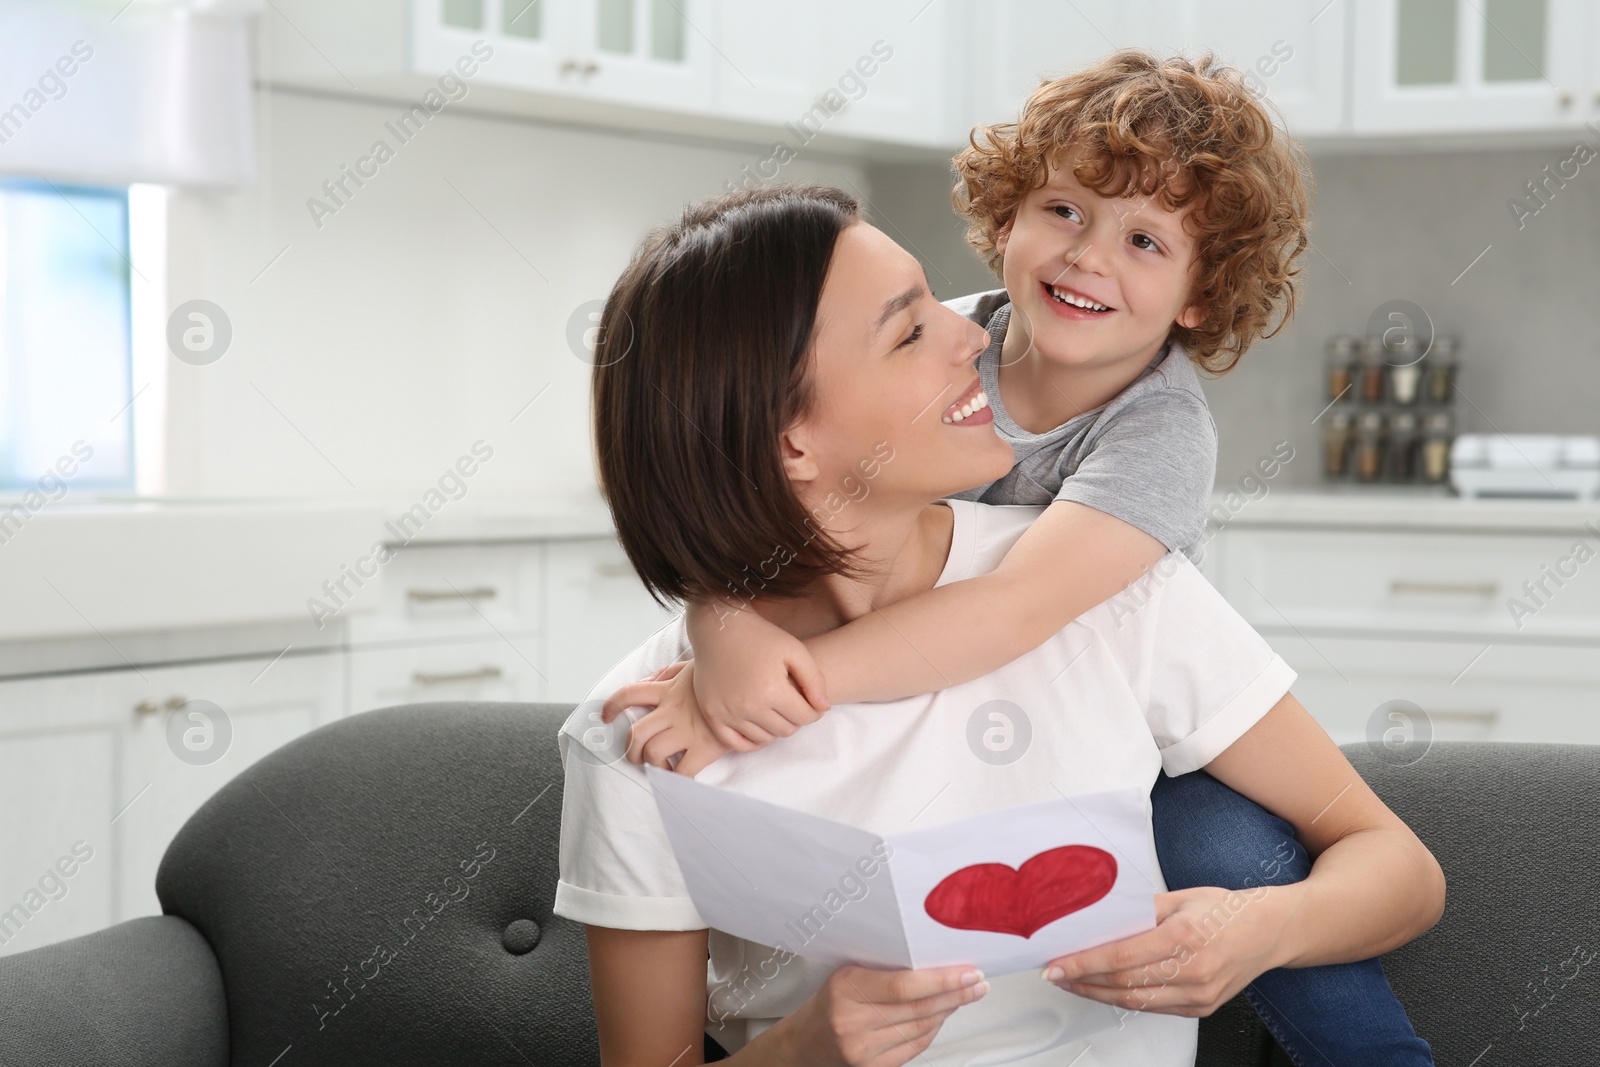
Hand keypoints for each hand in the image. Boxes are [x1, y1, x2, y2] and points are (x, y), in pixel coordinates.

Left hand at [601, 661, 734, 775]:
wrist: (755, 685)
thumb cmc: (724, 677)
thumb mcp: (693, 667)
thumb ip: (668, 673)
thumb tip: (648, 680)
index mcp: (669, 690)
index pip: (630, 694)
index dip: (612, 706)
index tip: (605, 716)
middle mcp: (674, 710)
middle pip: (636, 733)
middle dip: (630, 750)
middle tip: (636, 756)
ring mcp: (689, 730)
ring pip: (653, 752)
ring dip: (651, 765)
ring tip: (660, 768)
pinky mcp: (707, 746)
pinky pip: (683, 770)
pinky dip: (676, 778)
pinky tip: (680, 775)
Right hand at [688, 601, 829, 749]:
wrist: (719, 628)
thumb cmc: (761, 637)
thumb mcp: (795, 650)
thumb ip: (814, 680)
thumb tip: (824, 708)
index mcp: (771, 689)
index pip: (805, 717)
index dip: (814, 711)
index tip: (811, 703)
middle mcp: (748, 706)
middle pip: (786, 730)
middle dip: (795, 719)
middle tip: (793, 704)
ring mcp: (727, 712)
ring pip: (764, 739)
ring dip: (774, 728)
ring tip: (776, 711)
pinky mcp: (711, 715)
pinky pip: (736, 743)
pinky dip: (751, 740)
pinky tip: (758, 725)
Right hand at [780, 963, 987, 1066]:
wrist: (805, 1042)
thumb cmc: (831, 1001)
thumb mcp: (848, 973)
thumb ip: (886, 968)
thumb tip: (935, 962)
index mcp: (846, 987)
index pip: (904, 986)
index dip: (942, 981)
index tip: (968, 972)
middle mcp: (853, 1021)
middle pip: (919, 1009)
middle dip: (955, 995)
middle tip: (978, 983)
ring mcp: (863, 1049)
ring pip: (921, 1028)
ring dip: (948, 1011)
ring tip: (965, 996)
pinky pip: (915, 1047)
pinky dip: (933, 1030)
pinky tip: (942, 1016)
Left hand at [1040, 886, 1285, 1017]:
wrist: (1269, 932)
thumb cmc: (1226, 910)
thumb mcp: (1180, 898)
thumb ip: (1139, 909)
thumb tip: (1101, 917)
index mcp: (1184, 937)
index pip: (1121, 956)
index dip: (1083, 963)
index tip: (1056, 964)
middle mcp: (1193, 970)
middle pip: (1124, 983)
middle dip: (1083, 980)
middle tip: (1056, 974)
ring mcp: (1199, 994)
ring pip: (1136, 1001)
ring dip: (1098, 995)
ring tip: (1074, 983)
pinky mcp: (1201, 1008)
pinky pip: (1154, 1007)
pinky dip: (1125, 999)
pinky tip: (1106, 990)